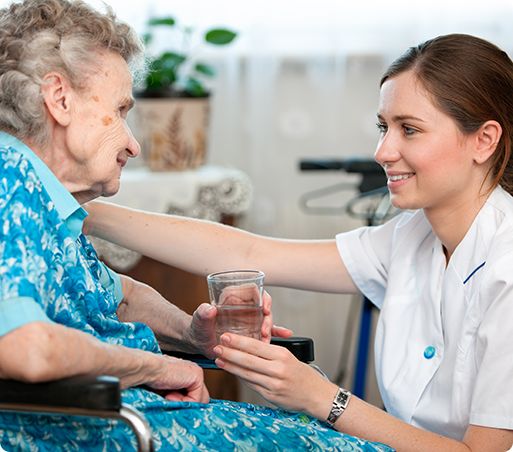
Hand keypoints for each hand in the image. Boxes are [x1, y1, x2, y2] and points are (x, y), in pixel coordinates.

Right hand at [145, 354, 209, 403]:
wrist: (147, 370)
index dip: (183, 404)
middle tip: (169, 400)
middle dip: (186, 405)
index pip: (195, 395)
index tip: (169, 403)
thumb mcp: (166, 393)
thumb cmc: (150, 379)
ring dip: (183, 403)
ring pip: (201, 400)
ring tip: (168, 397)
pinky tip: (169, 394)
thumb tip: (183, 410)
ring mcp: (196, 373)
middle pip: (201, 398)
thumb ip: (178, 398)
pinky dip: (182, 402)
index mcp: (186, 375)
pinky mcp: (197, 375)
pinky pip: (196, 399)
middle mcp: (193, 372)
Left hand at [188, 294, 291, 357]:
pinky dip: (275, 333)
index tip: (265, 310)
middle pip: (263, 307)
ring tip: (266, 340)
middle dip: (268, 319)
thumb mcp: (199, 321)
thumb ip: (202, 314)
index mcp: (233, 297)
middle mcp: (243, 307)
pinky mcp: (250, 332)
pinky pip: (266, 331)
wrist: (198, 344)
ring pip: (266, 320)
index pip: (254, 291)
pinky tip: (285, 335)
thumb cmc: (197, 328)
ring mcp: (248, 320)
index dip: (263, 299)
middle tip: (264, 332)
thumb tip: (209, 309)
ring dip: (270, 330)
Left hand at [213, 333, 336, 419]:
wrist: (317, 396)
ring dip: (231, 367)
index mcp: (282, 355)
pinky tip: (232, 372)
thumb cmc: (303, 374)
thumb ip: (270, 352)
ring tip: (219, 360)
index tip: (226, 336)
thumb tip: (249, 346)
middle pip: (248, 360)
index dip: (238, 341)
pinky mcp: (270, 396)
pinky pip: (251, 385)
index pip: (256, 346)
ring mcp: (273, 384)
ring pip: (247, 374)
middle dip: (230, 353)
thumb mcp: (290, 357)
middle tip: (217, 347)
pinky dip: (240, 378)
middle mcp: (277, 370)